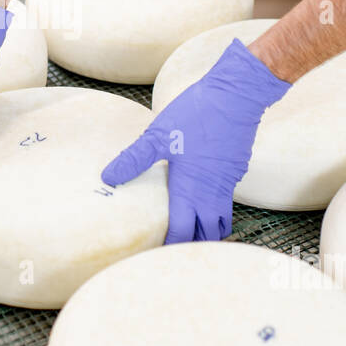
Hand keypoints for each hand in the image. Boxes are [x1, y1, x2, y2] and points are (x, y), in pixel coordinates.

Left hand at [102, 39, 289, 243]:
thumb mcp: (158, 135)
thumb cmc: (196, 114)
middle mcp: (212, 192)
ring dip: (209, 229)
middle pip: (207, 234)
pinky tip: (203, 196)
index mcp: (190, 188)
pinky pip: (228, 199)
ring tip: (192, 228)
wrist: (236, 95)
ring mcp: (228, 182)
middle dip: (193, 243)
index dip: (169, 245)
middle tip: (175, 245)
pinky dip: (217, 207)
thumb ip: (134, 159)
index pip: (182, 232)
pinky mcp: (236, 170)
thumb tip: (108, 177)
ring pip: (222, 220)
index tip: (156, 251)